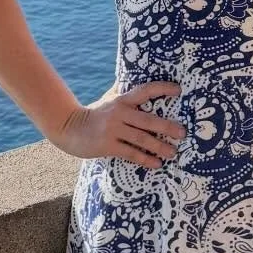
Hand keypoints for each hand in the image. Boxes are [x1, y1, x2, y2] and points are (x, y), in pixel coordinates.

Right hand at [53, 80, 183, 169]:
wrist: (70, 128)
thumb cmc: (96, 115)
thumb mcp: (111, 102)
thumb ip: (128, 99)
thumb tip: (148, 91)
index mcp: (123, 100)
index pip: (145, 90)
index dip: (162, 88)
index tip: (179, 90)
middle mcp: (120, 113)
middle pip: (148, 120)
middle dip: (167, 127)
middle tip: (183, 133)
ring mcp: (113, 129)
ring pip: (142, 138)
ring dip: (160, 146)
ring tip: (173, 152)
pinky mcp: (108, 145)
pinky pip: (131, 153)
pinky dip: (145, 159)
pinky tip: (157, 163)